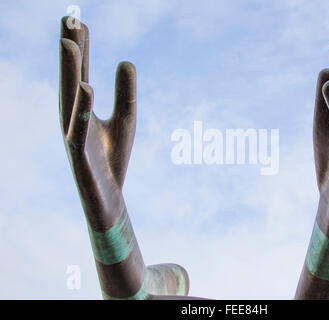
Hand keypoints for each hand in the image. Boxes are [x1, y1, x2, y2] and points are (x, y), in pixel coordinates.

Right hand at [59, 17, 135, 228]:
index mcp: (83, 110)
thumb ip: (125, 93)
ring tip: (71, 43)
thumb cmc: (113, 159)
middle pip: (71, 80)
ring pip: (70, 101)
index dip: (80, 49)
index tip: (78, 20)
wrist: (109, 199)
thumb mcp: (125, 121)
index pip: (81, 73)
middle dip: (70, 51)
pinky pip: (80, 131)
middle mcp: (74, 119)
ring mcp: (75, 138)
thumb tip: (125, 60)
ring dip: (69, 72)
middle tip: (69, 17)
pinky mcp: (80, 158)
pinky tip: (87, 86)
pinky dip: (82, 109)